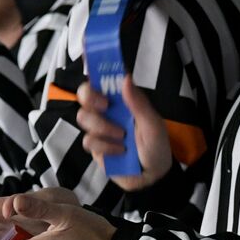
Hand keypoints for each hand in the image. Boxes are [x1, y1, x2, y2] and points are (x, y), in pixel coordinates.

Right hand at [77, 77, 173, 191]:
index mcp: (123, 100)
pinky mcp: (95, 147)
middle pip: (84, 94)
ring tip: (122, 137)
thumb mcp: (153, 125)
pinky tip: (119, 152)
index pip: (105, 79)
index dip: (95, 68)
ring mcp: (99, 128)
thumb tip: (125, 77)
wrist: (152, 178)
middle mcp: (108, 111)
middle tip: (105, 106)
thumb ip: (139, 103)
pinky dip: (105, 147)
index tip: (88, 60)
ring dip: (102, 127)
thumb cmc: (156, 147)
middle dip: (90, 97)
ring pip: (83, 117)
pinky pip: (88, 140)